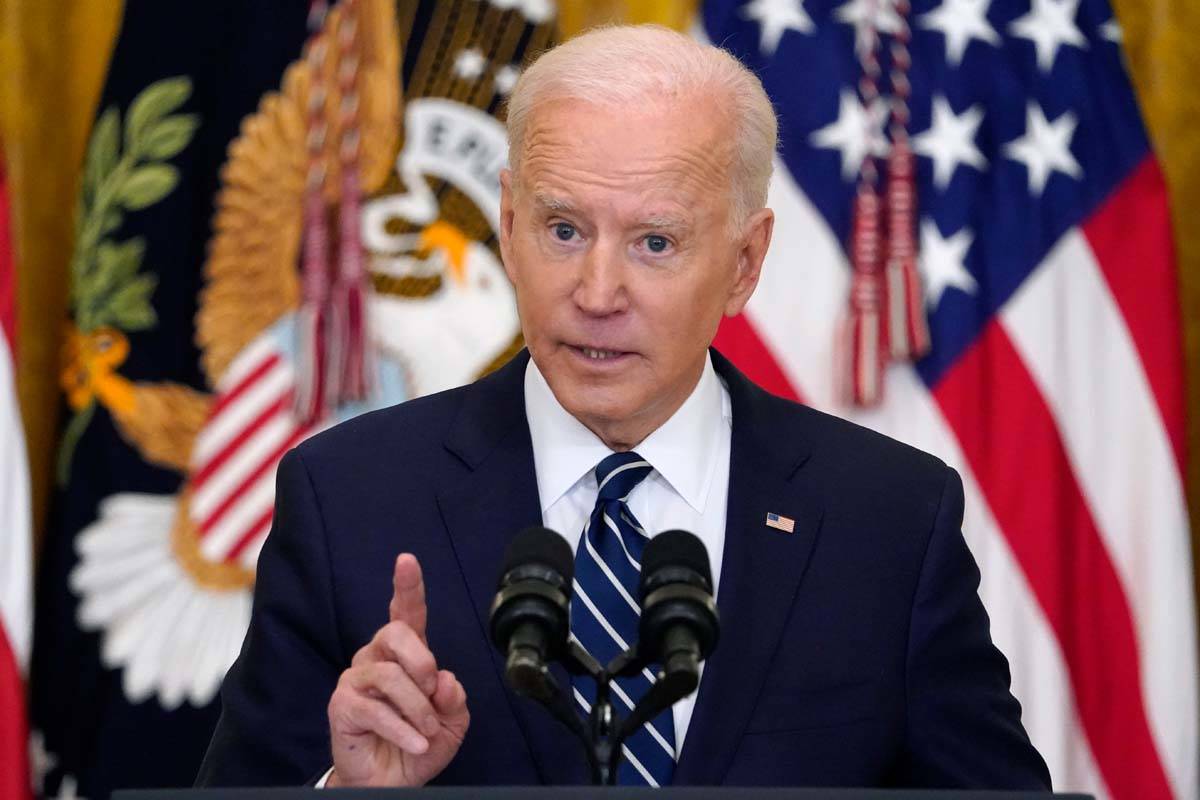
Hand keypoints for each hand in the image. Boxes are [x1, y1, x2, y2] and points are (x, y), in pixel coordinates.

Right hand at [326, 554, 469, 786]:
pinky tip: (416, 743)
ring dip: (418, 708)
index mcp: (407, 653)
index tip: (406, 561)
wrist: (393, 781)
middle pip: (395, 633)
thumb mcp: (452, 721)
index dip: (407, 586)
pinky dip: (404, 729)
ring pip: (390, 675)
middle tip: (432, 690)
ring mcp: (356, 680)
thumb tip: (443, 680)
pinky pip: (376, 709)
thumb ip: (454, 697)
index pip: (406, 612)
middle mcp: (377, 658)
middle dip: (421, 660)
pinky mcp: (342, 705)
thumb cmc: (419, 743)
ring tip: (427, 730)